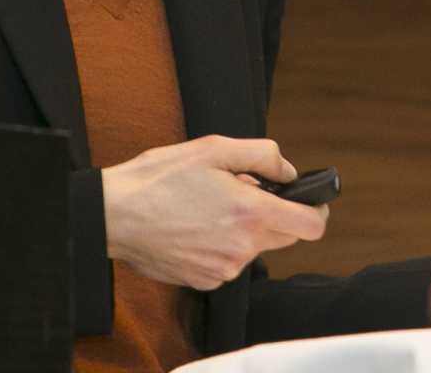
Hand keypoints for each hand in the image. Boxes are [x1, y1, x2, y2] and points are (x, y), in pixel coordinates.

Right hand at [101, 135, 328, 289]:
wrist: (114, 216)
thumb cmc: (160, 178)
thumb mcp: (214, 148)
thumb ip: (263, 155)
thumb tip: (289, 170)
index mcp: (251, 213)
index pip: (312, 226)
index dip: (317, 210)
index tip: (309, 199)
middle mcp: (242, 248)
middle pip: (286, 236)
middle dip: (276, 214)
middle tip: (243, 192)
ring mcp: (224, 270)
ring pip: (255, 248)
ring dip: (245, 229)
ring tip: (210, 207)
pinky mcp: (205, 281)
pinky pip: (230, 262)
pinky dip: (222, 245)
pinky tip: (196, 227)